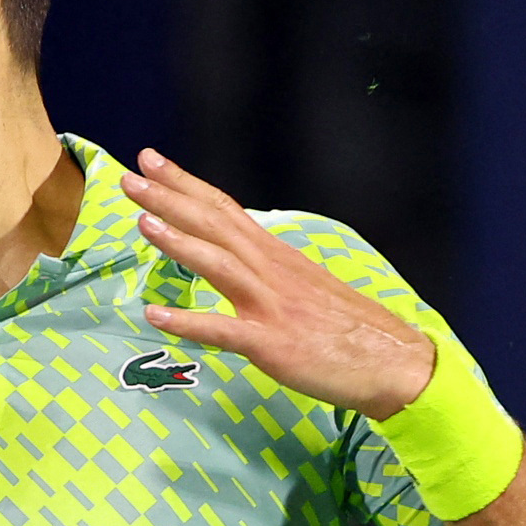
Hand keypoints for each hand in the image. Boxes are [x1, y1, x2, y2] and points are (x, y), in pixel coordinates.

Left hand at [125, 150, 436, 420]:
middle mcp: (272, 271)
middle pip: (216, 224)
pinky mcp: (272, 343)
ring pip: (219, 263)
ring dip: (178, 241)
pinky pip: (223, 330)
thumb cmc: (347, 330)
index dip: (187, 184)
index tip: (153, 161)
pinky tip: (154, 314)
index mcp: (277, 257)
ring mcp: (272, 305)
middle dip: (171, 198)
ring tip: (141, 221)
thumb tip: (237, 257)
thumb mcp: (304, 286)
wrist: (394, 364)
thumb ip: (268, 271)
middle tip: (131, 176)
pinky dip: (188, 321)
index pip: (225, 209)